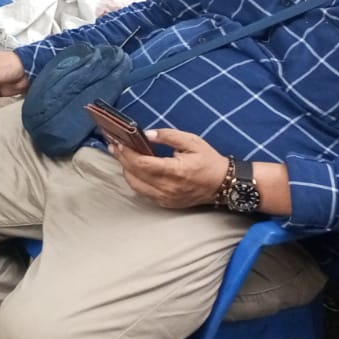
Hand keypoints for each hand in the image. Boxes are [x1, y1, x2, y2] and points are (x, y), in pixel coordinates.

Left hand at [112, 127, 228, 208]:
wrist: (224, 184)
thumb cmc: (208, 160)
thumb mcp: (191, 141)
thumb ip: (168, 136)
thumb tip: (147, 134)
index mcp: (175, 171)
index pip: (142, 163)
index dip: (127, 153)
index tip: (118, 142)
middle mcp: (168, 188)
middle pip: (135, 174)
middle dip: (122, 159)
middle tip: (114, 145)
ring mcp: (166, 198)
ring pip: (135, 186)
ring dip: (126, 170)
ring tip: (122, 155)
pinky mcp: (166, 204)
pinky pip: (143, 193)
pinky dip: (135, 180)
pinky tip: (134, 169)